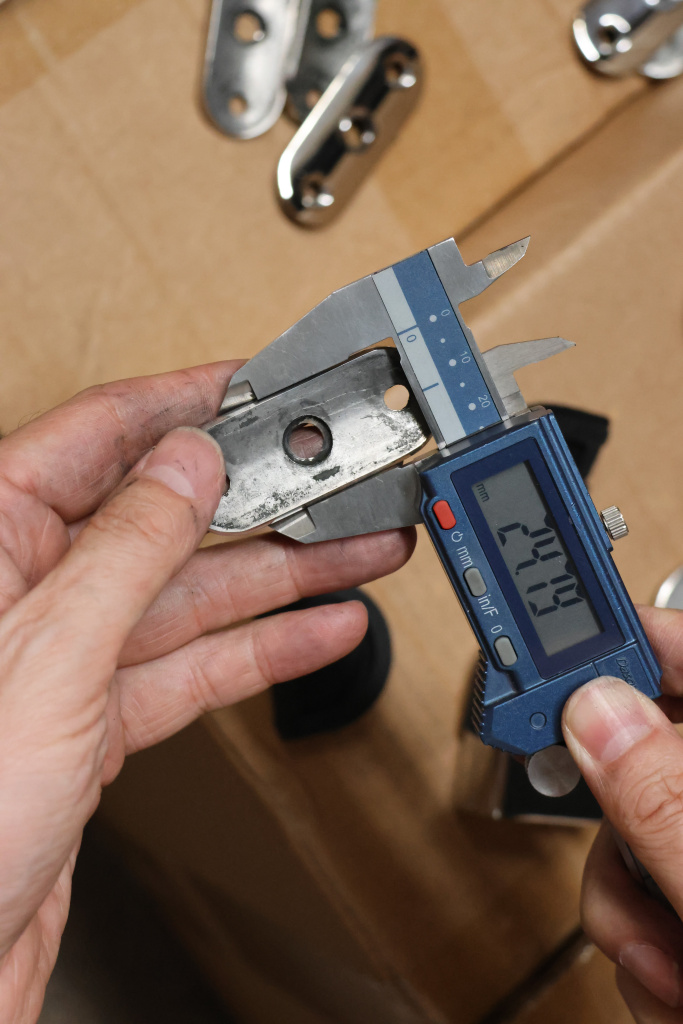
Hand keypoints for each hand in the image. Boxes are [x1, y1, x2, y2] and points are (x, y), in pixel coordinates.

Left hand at [0, 362, 414, 1022]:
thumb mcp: (52, 652)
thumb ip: (127, 549)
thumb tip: (187, 463)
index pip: (102, 436)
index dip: (186, 404)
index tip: (255, 389)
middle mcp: (28, 586)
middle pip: (166, 519)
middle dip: (264, 504)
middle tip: (338, 485)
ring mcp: (67, 655)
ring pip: (193, 595)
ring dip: (285, 578)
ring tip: (360, 553)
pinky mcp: (98, 718)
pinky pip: (192, 665)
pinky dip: (260, 651)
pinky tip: (319, 630)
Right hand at [562, 606, 682, 1021]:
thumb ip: (667, 803)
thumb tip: (598, 714)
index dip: (626, 645)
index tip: (559, 659)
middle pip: (640, 758)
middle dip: (620, 836)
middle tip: (631, 883)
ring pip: (631, 836)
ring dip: (631, 916)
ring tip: (676, 972)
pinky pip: (640, 898)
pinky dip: (647, 951)